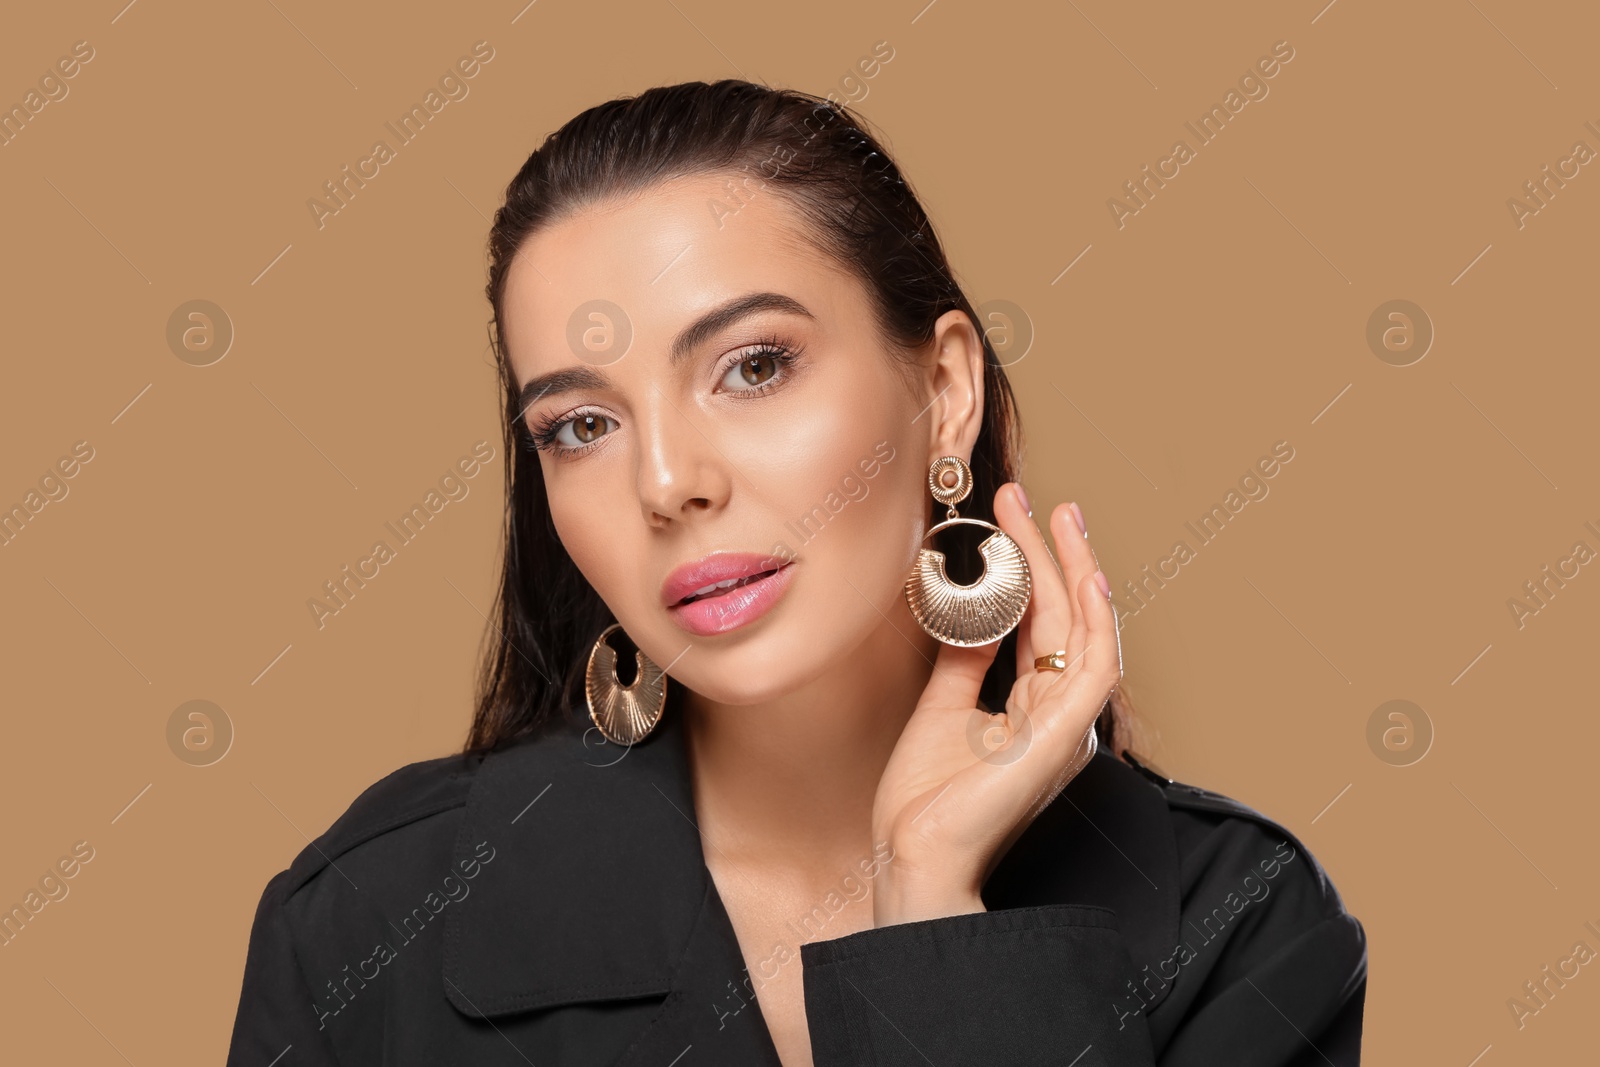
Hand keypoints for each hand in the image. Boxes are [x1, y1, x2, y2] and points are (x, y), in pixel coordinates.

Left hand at [870, 483, 1121, 926]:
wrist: (914, 856)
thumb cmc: (925, 801)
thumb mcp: (941, 707)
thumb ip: (964, 657)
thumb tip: (970, 605)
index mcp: (1034, 713)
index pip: (1043, 626)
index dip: (1031, 569)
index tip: (1010, 518)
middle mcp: (1060, 717)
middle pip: (1067, 618)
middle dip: (1052, 552)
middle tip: (1027, 498)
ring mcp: (1067, 728)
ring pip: (1088, 632)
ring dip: (1074, 569)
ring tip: (1055, 515)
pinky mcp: (1064, 739)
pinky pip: (1096, 670)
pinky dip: (1096, 621)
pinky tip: (1084, 577)